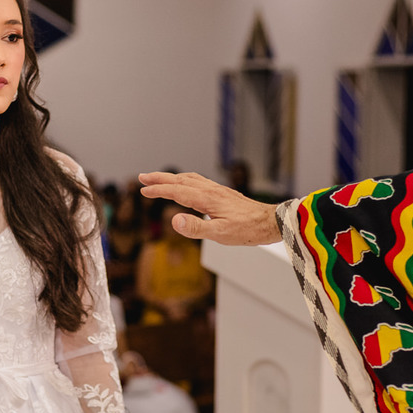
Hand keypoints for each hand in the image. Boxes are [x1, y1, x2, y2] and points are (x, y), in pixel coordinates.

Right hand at [137, 171, 280, 245]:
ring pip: (190, 179)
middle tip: (142, 178)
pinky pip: (199, 182)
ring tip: (159, 179)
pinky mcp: (223, 194)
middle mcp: (211, 191)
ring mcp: (218, 191)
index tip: (143, 191)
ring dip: (172, 178)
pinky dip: (185, 180)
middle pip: (180, 181)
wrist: (271, 222)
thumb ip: (195, 228)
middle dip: (160, 179)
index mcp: (207, 199)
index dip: (159, 190)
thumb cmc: (248, 230)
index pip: (177, 192)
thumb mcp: (220, 235)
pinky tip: (187, 186)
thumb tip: (173, 220)